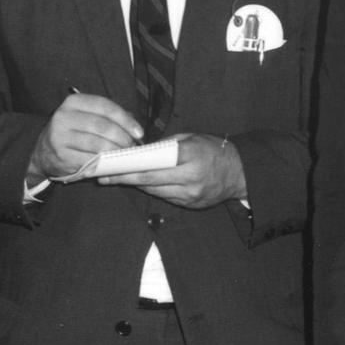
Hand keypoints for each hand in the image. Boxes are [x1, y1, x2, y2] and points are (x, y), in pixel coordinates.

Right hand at [26, 92, 142, 184]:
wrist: (44, 151)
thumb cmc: (74, 132)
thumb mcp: (87, 117)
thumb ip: (109, 117)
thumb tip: (134, 126)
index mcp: (73, 102)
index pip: (105, 106)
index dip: (125, 120)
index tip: (139, 132)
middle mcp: (64, 116)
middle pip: (103, 126)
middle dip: (123, 138)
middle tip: (133, 147)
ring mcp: (60, 136)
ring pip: (97, 144)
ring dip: (116, 152)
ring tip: (125, 155)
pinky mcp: (61, 155)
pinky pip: (90, 159)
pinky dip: (104, 162)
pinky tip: (112, 163)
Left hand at [106, 133, 245, 208]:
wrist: (240, 173)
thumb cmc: (214, 149)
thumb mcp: (191, 138)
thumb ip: (166, 145)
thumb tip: (140, 150)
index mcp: (190, 157)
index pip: (152, 165)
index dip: (129, 167)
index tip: (111, 166)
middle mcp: (190, 178)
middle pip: (149, 181)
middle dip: (124, 179)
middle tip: (104, 177)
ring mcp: (190, 195)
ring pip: (155, 191)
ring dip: (136, 185)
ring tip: (118, 179)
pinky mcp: (191, 205)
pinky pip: (165, 197)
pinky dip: (153, 190)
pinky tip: (141, 184)